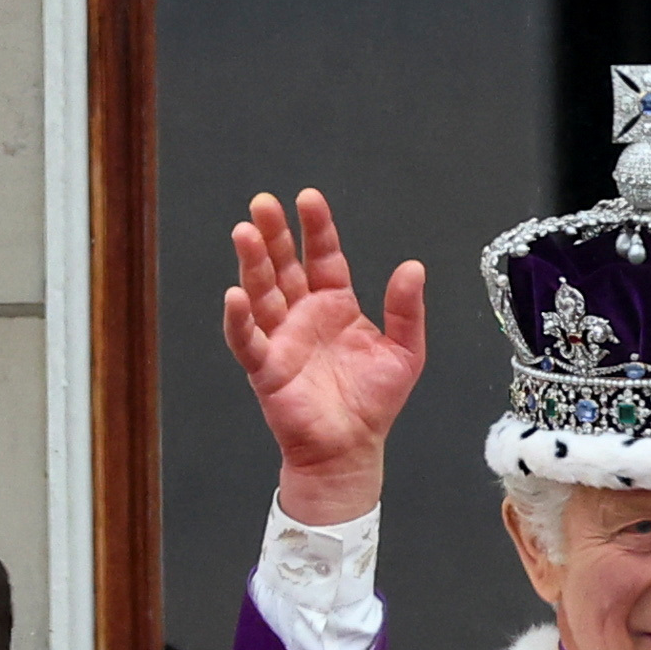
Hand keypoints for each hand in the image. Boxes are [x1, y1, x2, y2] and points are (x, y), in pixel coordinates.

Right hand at [222, 190, 425, 526]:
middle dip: (274, 234)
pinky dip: (239, 319)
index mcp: (335, 304)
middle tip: (263, 203)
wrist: (352, 450)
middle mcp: (304, 314)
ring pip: (262, 292)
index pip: (323, 256)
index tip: (309, 199)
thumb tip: (414, 268)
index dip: (317, 228)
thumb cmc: (373, 403)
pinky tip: (235, 295)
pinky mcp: (265, 368)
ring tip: (245, 233)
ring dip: (252, 264)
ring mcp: (282, 338)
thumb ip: (407, 311)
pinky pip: (247, 339)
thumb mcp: (405, 353)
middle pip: (284, 265)